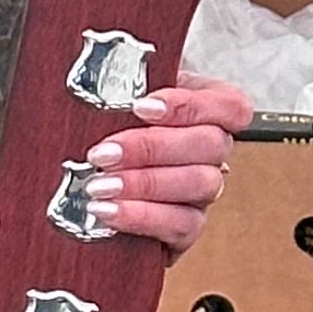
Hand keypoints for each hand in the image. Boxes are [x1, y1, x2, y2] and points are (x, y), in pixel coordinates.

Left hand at [87, 80, 252, 253]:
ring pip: (199, 183)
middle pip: (210, 144)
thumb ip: (129, 84)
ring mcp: (203, 193)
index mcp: (208, 112)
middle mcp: (212, 153)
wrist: (82, 191)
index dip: (190, 106)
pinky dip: (142, 217)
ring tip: (99, 185)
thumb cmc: (107, 134)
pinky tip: (107, 210)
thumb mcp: (121, 100)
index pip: (230, 105)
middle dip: (151, 147)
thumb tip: (113, 81)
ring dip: (144, 184)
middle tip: (103, 153)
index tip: (142, 107)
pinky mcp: (186, 230)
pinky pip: (181, 225)